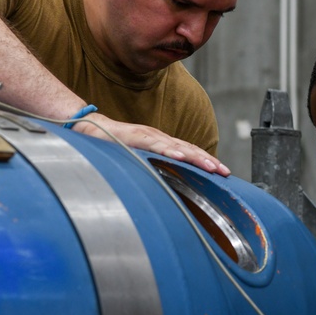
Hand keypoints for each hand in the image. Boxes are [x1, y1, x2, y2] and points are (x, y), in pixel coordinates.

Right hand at [72, 112, 230, 176]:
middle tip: (226, 173)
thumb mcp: (137, 159)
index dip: (207, 162)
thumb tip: (167, 186)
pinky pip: (155, 144)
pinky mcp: (135, 136)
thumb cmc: (113, 146)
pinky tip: (181, 156)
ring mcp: (148, 135)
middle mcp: (159, 138)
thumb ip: (151, 168)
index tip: (224, 174)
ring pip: (177, 146)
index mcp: (161, 144)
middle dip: (209, 161)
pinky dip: (169, 150)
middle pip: (190, 150)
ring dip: (196, 157)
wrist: (89, 128)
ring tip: (212, 167)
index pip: (190, 153)